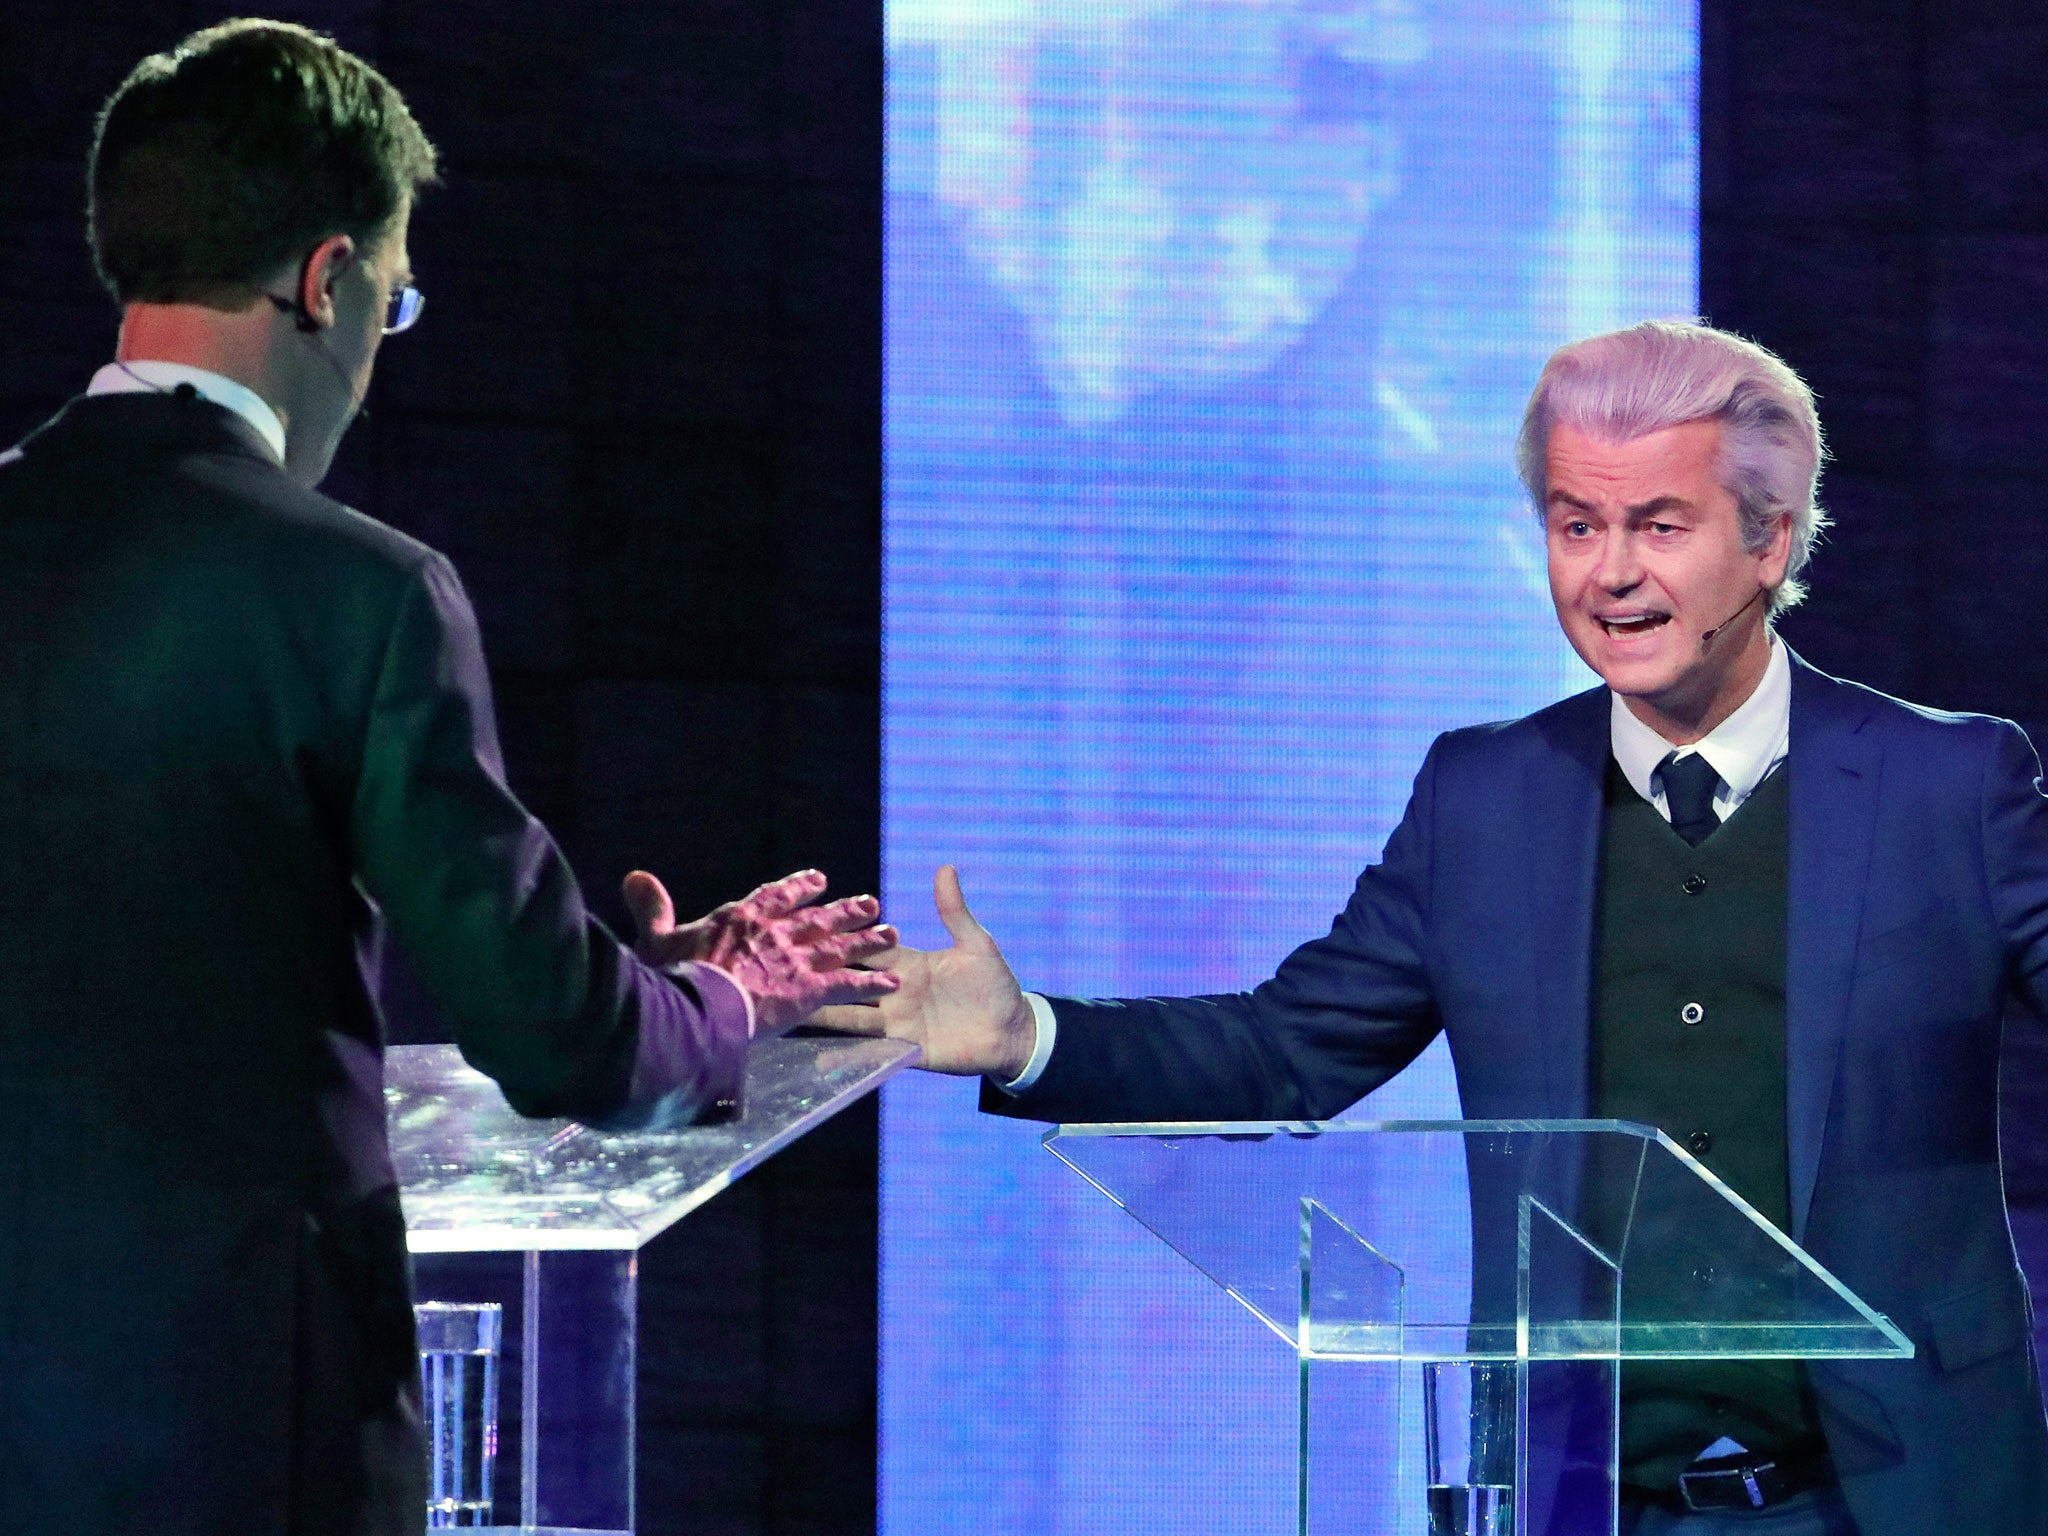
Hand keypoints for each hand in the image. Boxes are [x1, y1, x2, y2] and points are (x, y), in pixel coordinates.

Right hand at [622, 868, 900, 1035]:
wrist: (692, 1005)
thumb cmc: (669, 976)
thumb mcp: (656, 938)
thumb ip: (652, 908)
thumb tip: (634, 876)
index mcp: (741, 918)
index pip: (776, 895)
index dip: (798, 887)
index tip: (818, 879)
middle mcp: (775, 933)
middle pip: (818, 918)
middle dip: (845, 911)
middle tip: (871, 903)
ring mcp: (794, 960)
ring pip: (839, 945)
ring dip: (866, 940)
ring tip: (891, 934)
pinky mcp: (808, 990)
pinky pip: (847, 985)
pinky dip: (871, 983)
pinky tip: (893, 983)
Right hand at [809, 865, 1037, 1079]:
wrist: (1014, 1033)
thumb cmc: (995, 986)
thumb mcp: (976, 946)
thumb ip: (954, 912)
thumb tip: (945, 868)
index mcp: (907, 964)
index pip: (867, 948)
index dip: (843, 938)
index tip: (810, 927)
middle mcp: (893, 992)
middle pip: (849, 981)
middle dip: (820, 974)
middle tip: (782, 968)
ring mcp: (896, 1022)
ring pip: (849, 1014)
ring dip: (821, 1011)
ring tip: (788, 1008)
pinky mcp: (904, 1050)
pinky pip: (869, 1050)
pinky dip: (844, 1051)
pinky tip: (817, 1052)